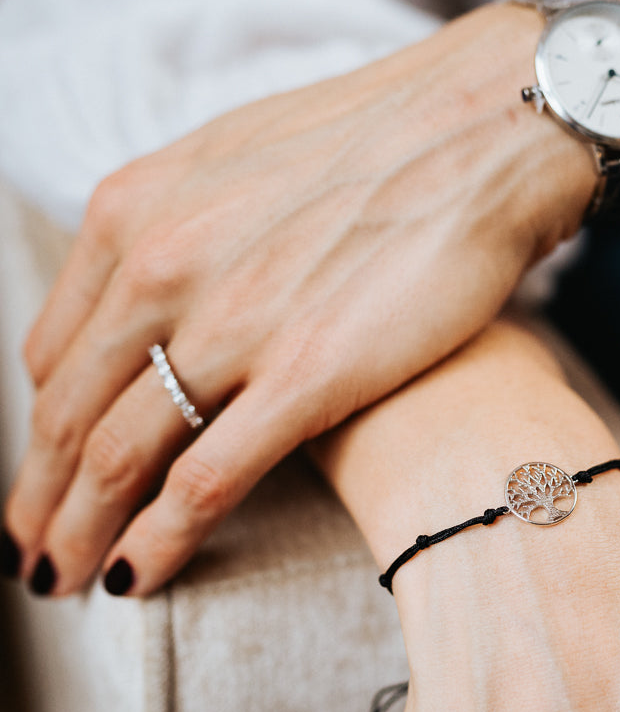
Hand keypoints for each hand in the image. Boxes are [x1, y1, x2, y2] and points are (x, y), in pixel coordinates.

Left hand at [3, 4, 591, 596]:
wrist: (483, 131)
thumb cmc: (378, 142)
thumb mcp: (236, 162)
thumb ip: (177, 231)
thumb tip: (161, 294)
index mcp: (136, 210)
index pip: (57, 353)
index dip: (43, 428)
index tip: (52, 469)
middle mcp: (162, 266)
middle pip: (70, 416)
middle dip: (40, 499)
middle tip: (30, 554)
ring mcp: (232, 325)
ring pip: (118, 459)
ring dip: (80, 532)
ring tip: (68, 580)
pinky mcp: (306, 376)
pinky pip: (203, 484)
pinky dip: (156, 543)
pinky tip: (134, 578)